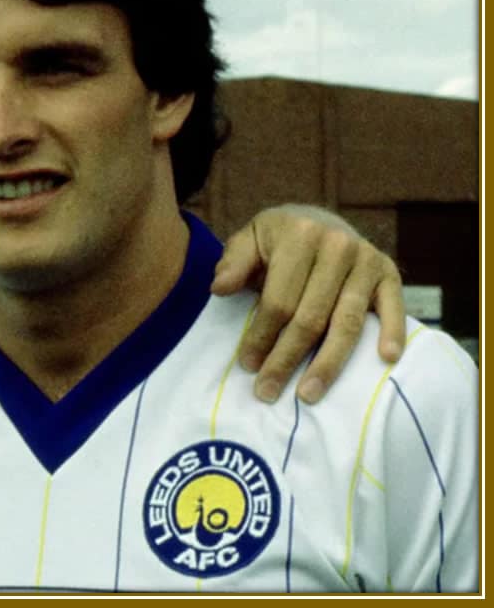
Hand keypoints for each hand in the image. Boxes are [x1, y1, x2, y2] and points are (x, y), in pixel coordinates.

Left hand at [211, 205, 404, 404]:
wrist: (318, 218)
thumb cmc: (277, 239)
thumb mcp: (249, 239)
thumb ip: (234, 263)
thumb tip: (219, 288)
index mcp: (299, 235)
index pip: (278, 299)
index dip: (261, 335)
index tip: (247, 366)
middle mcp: (337, 245)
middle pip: (310, 317)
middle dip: (287, 358)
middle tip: (268, 392)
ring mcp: (367, 259)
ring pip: (346, 323)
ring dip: (327, 364)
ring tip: (308, 394)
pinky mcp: (389, 272)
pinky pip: (394, 308)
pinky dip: (392, 333)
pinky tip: (385, 360)